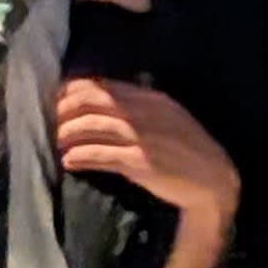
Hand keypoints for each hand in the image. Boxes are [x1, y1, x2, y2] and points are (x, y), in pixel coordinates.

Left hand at [53, 77, 238, 226]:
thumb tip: (105, 105)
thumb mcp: (169, 119)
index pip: (103, 86)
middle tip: (53, 122)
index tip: (59, 101)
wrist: (214, 182)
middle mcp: (145, 112)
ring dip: (69, 133)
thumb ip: (142, 108)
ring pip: (93, 126)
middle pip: (93, 101)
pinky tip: (69, 161)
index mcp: (152, 98)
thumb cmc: (189, 151)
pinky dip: (81, 156)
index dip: (74, 91)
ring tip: (57, 142)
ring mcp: (143, 137)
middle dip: (66, 110)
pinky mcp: (141, 162)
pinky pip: (102, 155)